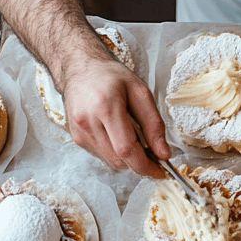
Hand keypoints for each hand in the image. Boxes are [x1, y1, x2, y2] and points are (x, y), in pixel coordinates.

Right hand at [58, 54, 170, 176]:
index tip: (161, 171)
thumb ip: (154, 124)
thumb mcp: (141, 92)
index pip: (126, 149)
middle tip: (154, 155)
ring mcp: (79, 132)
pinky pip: (102, 156)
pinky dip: (115, 153)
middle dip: (139, 164)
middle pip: (118, 160)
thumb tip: (164, 154)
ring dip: (128, 160)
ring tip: (136, 140)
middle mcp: (88, 122)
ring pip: (110, 162)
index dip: (146, 166)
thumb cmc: (112, 77)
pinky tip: (119, 136)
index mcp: (106, 107)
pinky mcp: (76, 138)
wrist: (80, 69)